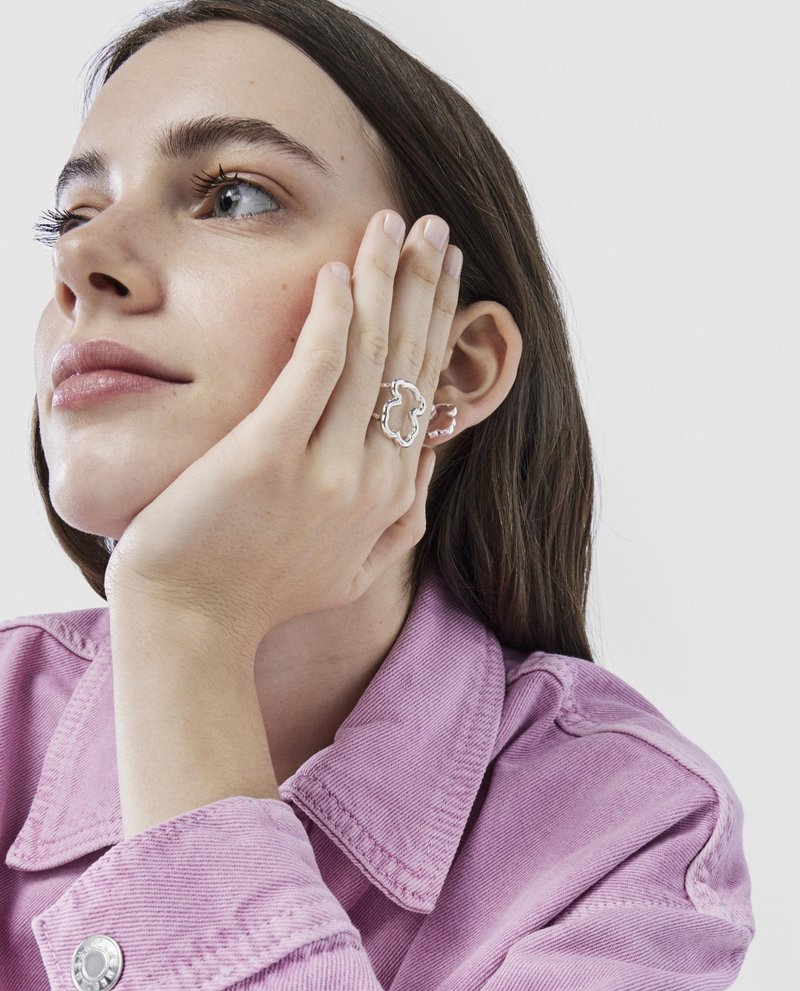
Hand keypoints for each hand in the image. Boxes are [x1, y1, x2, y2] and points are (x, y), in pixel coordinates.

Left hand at [104, 210, 461, 652]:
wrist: (192, 624)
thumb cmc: (261, 595)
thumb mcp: (354, 569)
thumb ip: (403, 516)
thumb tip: (433, 452)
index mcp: (391, 497)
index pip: (424, 391)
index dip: (437, 325)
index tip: (442, 274)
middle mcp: (371, 480)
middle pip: (408, 363)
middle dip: (424, 287)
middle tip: (433, 227)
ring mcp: (325, 470)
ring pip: (371, 356)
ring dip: (386, 281)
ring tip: (393, 224)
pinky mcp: (269, 456)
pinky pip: (314, 371)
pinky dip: (333, 319)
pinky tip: (338, 272)